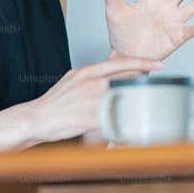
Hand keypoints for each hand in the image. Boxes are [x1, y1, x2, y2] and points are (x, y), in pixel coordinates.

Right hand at [27, 55, 161, 142]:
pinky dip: (121, 126)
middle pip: (126, 81)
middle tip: (150, 91)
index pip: (120, 62)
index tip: (157, 65)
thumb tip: (113, 62)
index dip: (142, 63)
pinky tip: (126, 130)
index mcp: (88, 72)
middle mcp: (91, 83)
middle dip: (141, 87)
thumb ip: (94, 73)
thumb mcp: (74, 78)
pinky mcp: (89, 118)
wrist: (36, 118)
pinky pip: (113, 121)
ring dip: (132, 107)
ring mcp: (91, 100)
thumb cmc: (56, 102)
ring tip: (135, 112)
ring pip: (122, 101)